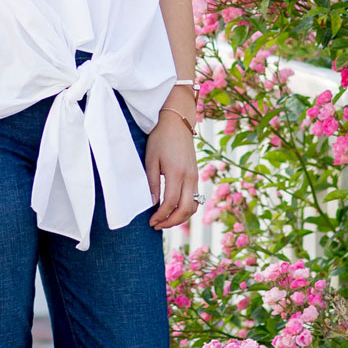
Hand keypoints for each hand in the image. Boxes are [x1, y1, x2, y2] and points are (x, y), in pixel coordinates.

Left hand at [145, 109, 200, 231]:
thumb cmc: (160, 139)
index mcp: (176, 173)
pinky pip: (196, 198)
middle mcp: (189, 177)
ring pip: (194, 207)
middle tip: (157, 225)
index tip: (151, 222)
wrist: (177, 122)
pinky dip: (187, 209)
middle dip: (171, 222)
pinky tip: (174, 210)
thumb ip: (152, 183)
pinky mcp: (196, 175)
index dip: (160, 216)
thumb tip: (152, 204)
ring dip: (180, 218)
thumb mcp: (151, 160)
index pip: (170, 203)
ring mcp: (195, 177)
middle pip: (185, 210)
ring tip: (165, 220)